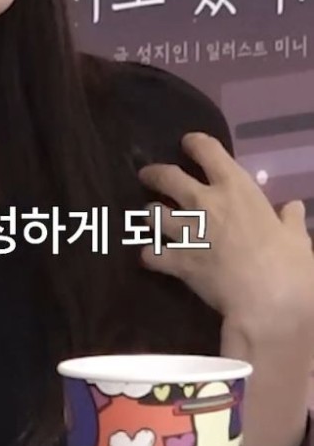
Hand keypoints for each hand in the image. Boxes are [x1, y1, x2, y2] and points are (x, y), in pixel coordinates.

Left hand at [136, 132, 313, 336]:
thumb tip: (293, 207)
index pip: (206, 150)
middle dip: (154, 174)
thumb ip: (290, 220)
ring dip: (151, 215)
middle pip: (166, 176)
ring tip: (150, 218)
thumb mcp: (297, 237)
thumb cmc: (288, 264)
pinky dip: (149, 255)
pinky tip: (150, 257)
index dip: (194, 143)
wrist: (268, 301)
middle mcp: (204, 202)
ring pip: (152, 213)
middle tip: (148, 176)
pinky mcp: (177, 261)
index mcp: (236, 187)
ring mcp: (186, 231)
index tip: (188, 144)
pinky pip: (150, 253)